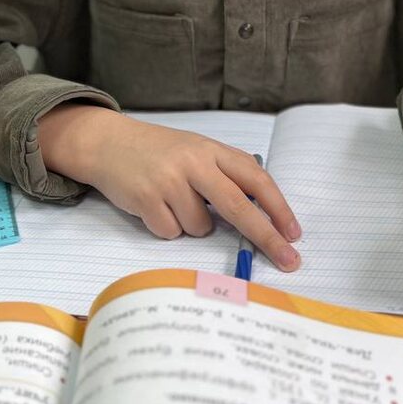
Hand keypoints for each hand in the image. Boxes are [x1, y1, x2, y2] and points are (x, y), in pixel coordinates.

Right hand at [38, 104, 301, 271]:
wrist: (108, 143)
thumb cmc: (159, 152)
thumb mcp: (195, 152)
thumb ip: (223, 175)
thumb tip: (258, 216)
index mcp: (211, 149)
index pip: (255, 179)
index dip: (278, 207)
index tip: (294, 233)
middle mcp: (193, 162)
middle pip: (239, 206)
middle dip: (266, 237)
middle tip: (288, 260)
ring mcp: (169, 180)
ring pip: (200, 227)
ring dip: (191, 225)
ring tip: (172, 202)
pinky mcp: (147, 198)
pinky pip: (171, 232)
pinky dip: (166, 227)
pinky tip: (154, 206)